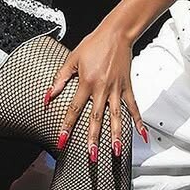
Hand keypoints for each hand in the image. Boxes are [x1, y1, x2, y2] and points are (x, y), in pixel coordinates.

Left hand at [45, 21, 146, 160]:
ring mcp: (116, 89)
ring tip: (116, 152)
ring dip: (115, 135)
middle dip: (93, 139)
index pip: (74, 109)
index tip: (62, 141)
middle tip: (92, 156)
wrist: (116, 34)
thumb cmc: (94, 44)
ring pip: (116, 116)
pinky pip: (133, 107)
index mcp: (86, 82)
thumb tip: (47, 95)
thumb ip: (60, 79)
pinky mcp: (127, 87)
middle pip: (96, 118)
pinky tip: (142, 135)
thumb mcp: (72, 59)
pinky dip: (138, 121)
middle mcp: (102, 88)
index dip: (67, 126)